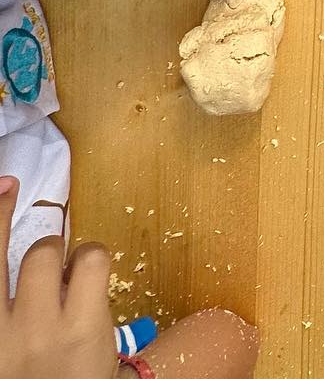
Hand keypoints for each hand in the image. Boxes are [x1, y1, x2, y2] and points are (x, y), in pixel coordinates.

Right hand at [0, 176, 115, 378]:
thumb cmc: (35, 376)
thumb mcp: (8, 347)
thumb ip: (8, 306)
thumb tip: (28, 257)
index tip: (3, 185)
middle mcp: (1, 335)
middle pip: (10, 257)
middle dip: (21, 232)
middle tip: (24, 214)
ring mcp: (42, 330)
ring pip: (51, 251)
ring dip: (65, 257)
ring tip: (70, 283)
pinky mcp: (84, 326)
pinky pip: (93, 259)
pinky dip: (93, 261)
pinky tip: (92, 286)